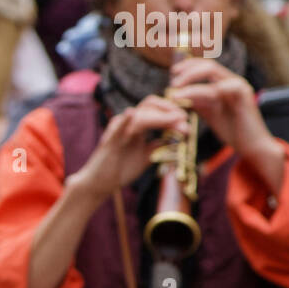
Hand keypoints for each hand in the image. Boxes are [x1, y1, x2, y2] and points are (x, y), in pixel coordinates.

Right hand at [72, 95, 190, 199]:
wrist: (101, 183)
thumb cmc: (121, 168)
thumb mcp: (147, 156)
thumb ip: (160, 146)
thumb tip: (178, 139)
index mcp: (137, 125)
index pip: (156, 109)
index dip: (173, 111)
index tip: (187, 120)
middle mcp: (127, 123)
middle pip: (150, 105)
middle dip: (170, 110)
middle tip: (185, 120)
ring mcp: (118, 130)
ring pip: (141, 115)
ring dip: (161, 118)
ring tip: (177, 124)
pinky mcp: (109, 141)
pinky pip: (117, 128)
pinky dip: (125, 119)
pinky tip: (131, 113)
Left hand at [167, 57, 276, 163]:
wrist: (252, 145)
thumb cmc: (231, 130)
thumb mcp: (209, 113)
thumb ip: (197, 102)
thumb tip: (176, 95)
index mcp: (225, 83)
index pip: (205, 65)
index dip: (188, 65)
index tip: (173, 73)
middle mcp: (232, 81)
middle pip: (208, 64)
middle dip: (187, 71)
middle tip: (172, 83)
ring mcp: (239, 86)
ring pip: (211, 72)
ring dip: (190, 80)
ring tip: (175, 93)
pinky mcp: (243, 96)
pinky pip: (222, 87)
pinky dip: (200, 91)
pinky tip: (187, 99)